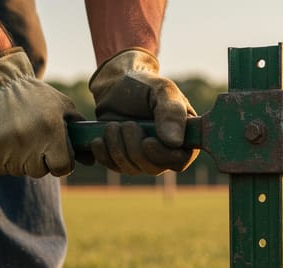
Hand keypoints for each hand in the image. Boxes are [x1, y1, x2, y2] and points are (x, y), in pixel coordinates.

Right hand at [0, 48, 82, 177]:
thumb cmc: (34, 95)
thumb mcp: (62, 106)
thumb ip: (78, 133)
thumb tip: (91, 159)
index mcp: (51, 132)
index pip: (62, 168)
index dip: (61, 162)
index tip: (56, 152)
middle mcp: (29, 143)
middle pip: (39, 171)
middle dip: (39, 160)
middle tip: (33, 139)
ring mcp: (6, 148)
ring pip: (18, 170)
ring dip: (20, 159)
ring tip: (17, 135)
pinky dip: (1, 158)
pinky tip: (2, 138)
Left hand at [88, 48, 197, 175]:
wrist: (117, 85)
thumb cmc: (145, 85)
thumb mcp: (162, 91)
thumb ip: (172, 112)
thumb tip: (175, 142)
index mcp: (183, 138)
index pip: (179, 161)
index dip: (163, 156)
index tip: (147, 141)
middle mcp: (166, 153)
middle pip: (153, 168)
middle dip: (134, 147)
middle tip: (127, 124)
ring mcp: (144, 159)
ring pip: (132, 169)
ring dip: (117, 147)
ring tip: (112, 126)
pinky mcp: (123, 160)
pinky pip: (114, 167)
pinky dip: (104, 154)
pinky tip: (99, 139)